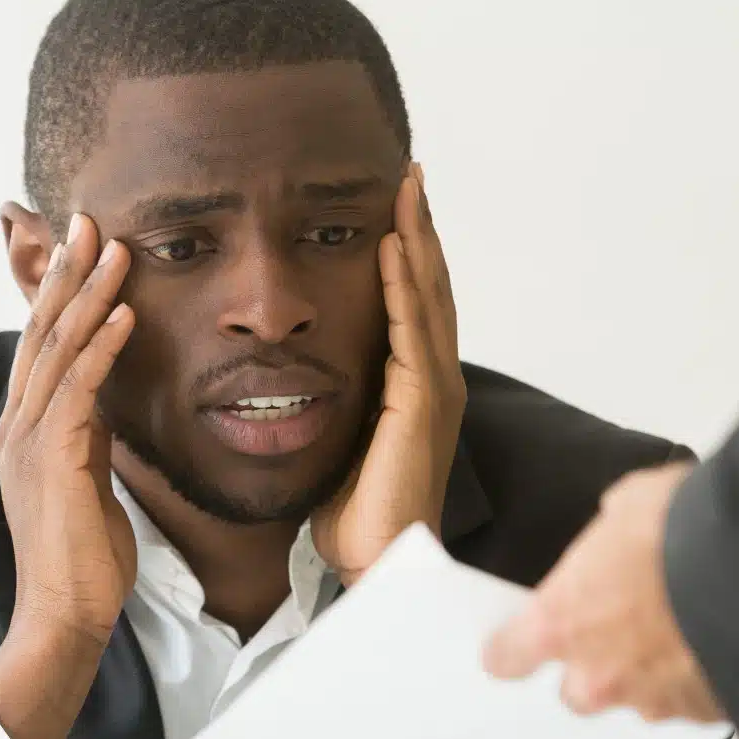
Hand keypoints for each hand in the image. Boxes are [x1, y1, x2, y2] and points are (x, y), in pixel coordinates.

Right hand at [0, 212, 137, 738]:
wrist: (64, 615)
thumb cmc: (83, 557)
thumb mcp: (88, 480)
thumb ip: (88, 437)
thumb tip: (104, 406)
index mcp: (28, 427)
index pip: (43, 344)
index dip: (61, 292)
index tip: (84, 247)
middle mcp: (21, 424)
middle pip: (42, 331)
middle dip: (66, 272)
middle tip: (88, 219)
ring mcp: (30, 440)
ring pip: (57, 349)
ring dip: (88, 295)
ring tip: (114, 248)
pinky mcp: (53, 460)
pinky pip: (78, 391)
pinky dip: (101, 348)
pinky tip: (124, 315)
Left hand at [311, 162, 466, 585]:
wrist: (375, 561)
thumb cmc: (356, 513)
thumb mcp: (345, 440)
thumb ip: (340, 401)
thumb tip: (301, 375)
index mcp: (418, 387)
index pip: (415, 304)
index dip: (410, 253)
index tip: (397, 205)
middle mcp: (436, 380)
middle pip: (431, 287)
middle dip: (421, 231)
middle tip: (411, 177)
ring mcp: (435, 389)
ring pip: (427, 297)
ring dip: (418, 240)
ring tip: (407, 191)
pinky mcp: (421, 403)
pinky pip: (411, 330)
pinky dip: (403, 284)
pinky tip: (392, 248)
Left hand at [482, 462, 722, 720]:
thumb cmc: (681, 526)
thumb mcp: (628, 506)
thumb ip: (609, 539)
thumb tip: (623, 536)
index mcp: (561, 622)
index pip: (507, 658)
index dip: (513, 649)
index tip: (517, 643)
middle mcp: (600, 675)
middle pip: (577, 692)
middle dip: (596, 666)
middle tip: (625, 629)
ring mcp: (655, 702)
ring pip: (641, 701)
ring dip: (655, 674)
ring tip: (689, 630)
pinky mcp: (706, 715)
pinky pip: (693, 704)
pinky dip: (703, 680)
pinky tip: (723, 645)